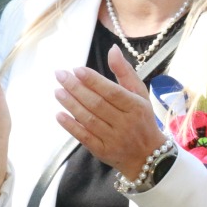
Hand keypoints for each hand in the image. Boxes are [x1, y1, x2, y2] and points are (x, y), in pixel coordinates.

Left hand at [54, 44, 165, 177]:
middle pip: (97, 104)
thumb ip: (125, 72)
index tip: (76, 69)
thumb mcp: (139, 95)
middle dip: (76, 88)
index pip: (112, 92)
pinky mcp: (103, 151)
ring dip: (71, 104)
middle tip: (60, 75)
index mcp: (136, 107)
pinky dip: (71, 126)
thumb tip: (112, 49)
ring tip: (57, 91)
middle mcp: (125, 123)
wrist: (150, 157)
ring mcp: (114, 139)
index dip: (93, 80)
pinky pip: (84, 137)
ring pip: (89, 119)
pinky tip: (59, 114)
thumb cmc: (141, 119)